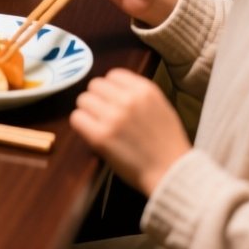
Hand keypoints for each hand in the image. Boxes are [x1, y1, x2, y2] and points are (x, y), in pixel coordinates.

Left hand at [70, 69, 190, 195]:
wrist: (172, 173)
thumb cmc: (168, 144)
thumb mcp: (161, 108)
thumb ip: (139, 95)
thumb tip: (114, 87)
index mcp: (145, 90)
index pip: (113, 75)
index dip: (110, 88)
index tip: (112, 100)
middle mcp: (128, 100)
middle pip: (94, 85)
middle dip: (98, 99)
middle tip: (103, 114)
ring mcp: (113, 117)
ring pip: (83, 100)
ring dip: (88, 111)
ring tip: (98, 124)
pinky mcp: (100, 136)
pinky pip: (77, 118)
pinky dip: (81, 125)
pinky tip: (91, 133)